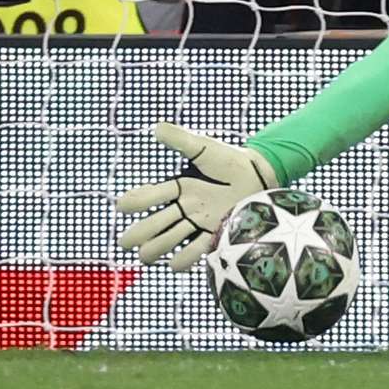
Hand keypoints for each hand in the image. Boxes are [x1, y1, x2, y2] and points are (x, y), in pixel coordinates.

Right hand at [116, 121, 277, 269]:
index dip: (130, 203)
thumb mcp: (207, 149)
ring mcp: (197, 225)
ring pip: (160, 246)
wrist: (263, 177)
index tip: (125, 205)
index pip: (141, 198)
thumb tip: (156, 127)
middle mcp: (182, 210)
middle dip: (134, 235)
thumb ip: (182, 140)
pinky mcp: (213, 238)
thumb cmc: (233, 162)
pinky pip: (188, 258)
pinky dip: (181, 261)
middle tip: (129, 241)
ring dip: (153, 250)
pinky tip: (180, 258)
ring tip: (150, 252)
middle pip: (145, 229)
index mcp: (177, 188)